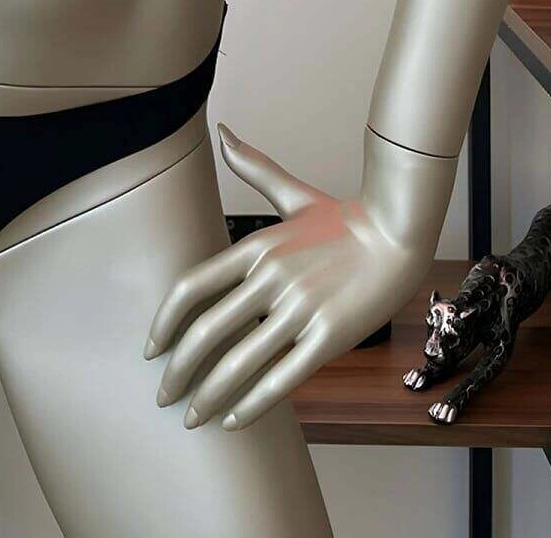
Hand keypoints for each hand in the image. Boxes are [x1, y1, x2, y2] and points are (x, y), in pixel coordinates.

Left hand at [144, 124, 455, 431]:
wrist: (399, 231)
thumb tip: (223, 131)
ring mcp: (300, 307)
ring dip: (209, 396)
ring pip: (240, 362)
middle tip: (164, 395)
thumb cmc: (345, 218)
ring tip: (194, 418)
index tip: (151, 349)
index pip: (192, 287)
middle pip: (207, 332)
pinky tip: (234, 420)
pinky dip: (252, 405)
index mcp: (256, 246)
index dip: (165, 322)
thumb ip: (254, 167)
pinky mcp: (329, 336)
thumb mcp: (294, 194)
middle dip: (179, 371)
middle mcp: (271, 277)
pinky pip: (281, 378)